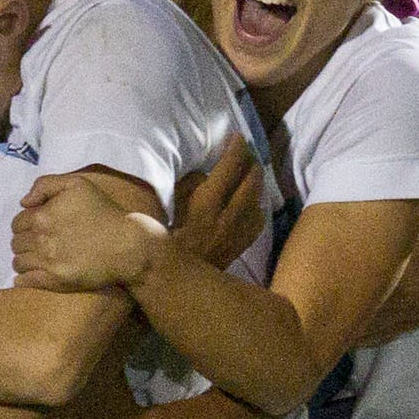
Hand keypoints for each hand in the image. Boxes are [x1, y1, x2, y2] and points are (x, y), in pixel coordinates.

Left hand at [13, 173, 164, 291]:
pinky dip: (22, 279)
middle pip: (16, 243)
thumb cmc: (104, 212)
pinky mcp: (55, 281)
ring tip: (36, 258)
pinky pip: (25, 282)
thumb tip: (23, 202)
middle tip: (38, 243)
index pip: (17, 222)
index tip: (37, 227)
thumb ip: (45, 185)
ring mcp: (47, 262)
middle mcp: (41, 239)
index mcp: (42, 216)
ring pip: (18, 262)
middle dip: (24, 241)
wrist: (127, 245)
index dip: (25, 224)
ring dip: (23, 259)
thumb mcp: (77, 184)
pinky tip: (29, 276)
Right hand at [173, 136, 266, 269]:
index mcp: (206, 204)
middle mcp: (227, 217)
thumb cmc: (160, 240)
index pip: (229, 167)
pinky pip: (257, 221)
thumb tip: (204, 175)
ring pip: (258, 199)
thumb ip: (187, 186)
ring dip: (256, 182)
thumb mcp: (166, 207)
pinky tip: (251, 204)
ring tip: (251, 172)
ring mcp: (236, 233)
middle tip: (247, 151)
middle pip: (251, 180)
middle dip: (251, 161)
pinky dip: (257, 207)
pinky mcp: (239, 247)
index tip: (236, 136)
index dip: (236, 148)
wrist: (170, 282)